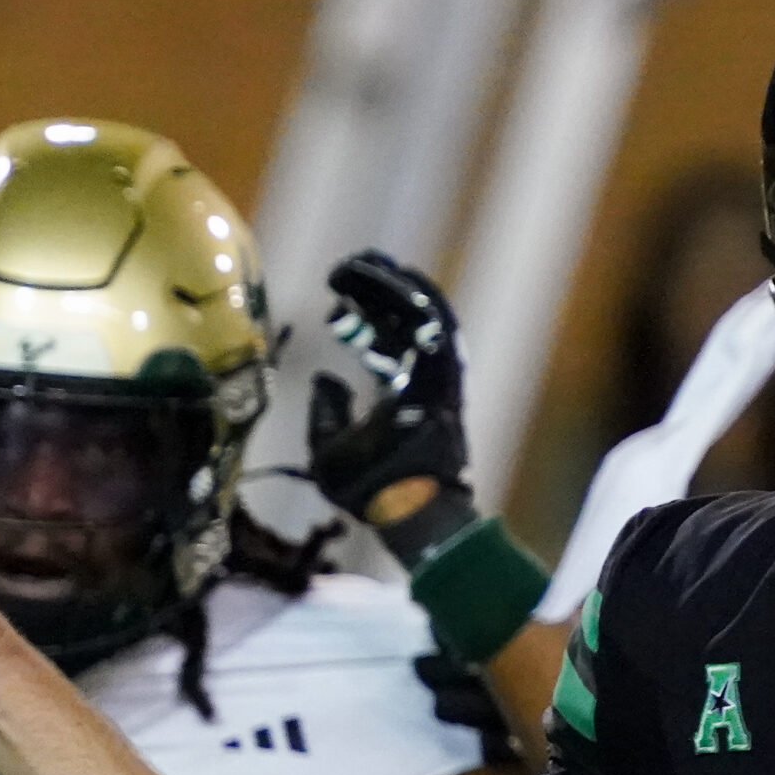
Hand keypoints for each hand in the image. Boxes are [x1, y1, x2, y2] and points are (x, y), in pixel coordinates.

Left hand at [309, 250, 470, 522]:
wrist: (408, 513)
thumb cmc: (369, 494)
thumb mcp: (329, 452)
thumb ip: (325, 415)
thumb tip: (325, 379)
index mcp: (399, 396)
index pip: (382, 344)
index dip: (362, 318)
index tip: (336, 300)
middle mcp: (421, 382)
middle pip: (401, 322)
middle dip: (376, 291)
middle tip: (347, 266)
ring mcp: (438, 380)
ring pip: (420, 317)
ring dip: (392, 287)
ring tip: (365, 262)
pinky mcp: (449, 379)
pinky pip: (439, 330)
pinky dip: (422, 301)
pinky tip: (401, 275)